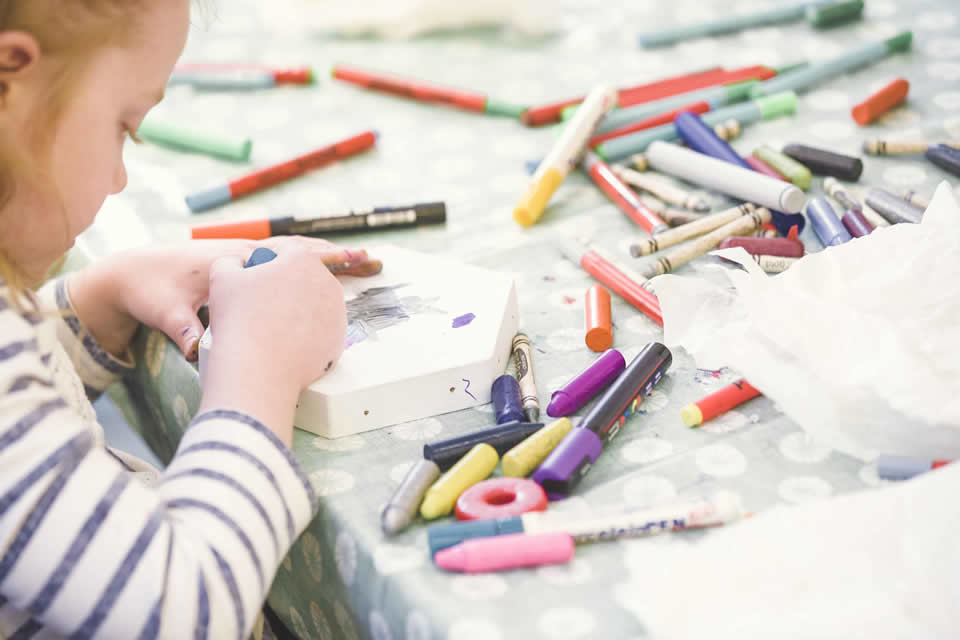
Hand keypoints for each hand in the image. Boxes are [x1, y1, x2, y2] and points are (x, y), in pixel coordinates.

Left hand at [69, 238, 375, 360]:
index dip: (326, 257)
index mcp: (236, 258)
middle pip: (301, 249)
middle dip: (337, 255)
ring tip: (359, 266)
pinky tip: (320, 283)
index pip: (291, 252)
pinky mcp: (241, 269)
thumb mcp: (166, 311)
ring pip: (294, 255)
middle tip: (372, 261)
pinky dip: (305, 268)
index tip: (357, 260)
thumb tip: (197, 350)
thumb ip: (183, 329)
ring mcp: (245, 259)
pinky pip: (281, 265)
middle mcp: (246, 253)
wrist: (131, 274)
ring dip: (324, 260)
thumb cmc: (151, 290)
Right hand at [198, 238, 349, 438]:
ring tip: (272, 324)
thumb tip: (238, 264)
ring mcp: (338, 311)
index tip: (254, 277)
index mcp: (302, 259)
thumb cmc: (239, 320)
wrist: (258, 370)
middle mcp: (327, 281)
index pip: (284, 253)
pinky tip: (285, 341)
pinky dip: (305, 334)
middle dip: (285, 286)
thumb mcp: (222, 278)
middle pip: (302, 278)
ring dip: (296, 309)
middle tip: (261, 304)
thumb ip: (230, 262)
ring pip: (313, 304)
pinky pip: (319, 329)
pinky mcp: (339, 338)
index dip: (265, 263)